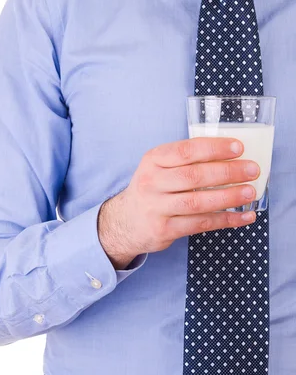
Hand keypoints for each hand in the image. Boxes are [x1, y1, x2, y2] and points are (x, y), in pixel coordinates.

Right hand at [97, 137, 259, 269]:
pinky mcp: (164, 229)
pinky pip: (200, 224)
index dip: (214, 148)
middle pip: (194, 176)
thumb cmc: (152, 189)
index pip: (185, 151)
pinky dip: (225, 220)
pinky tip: (244, 216)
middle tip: (252, 170)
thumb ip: (185, 160)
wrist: (125, 220)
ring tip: (250, 192)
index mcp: (152, 161)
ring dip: (228, 197)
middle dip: (228, 172)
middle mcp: (151, 183)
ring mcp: (156, 208)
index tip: (238, 148)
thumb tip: (231, 155)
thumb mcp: (158, 167)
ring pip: (197, 202)